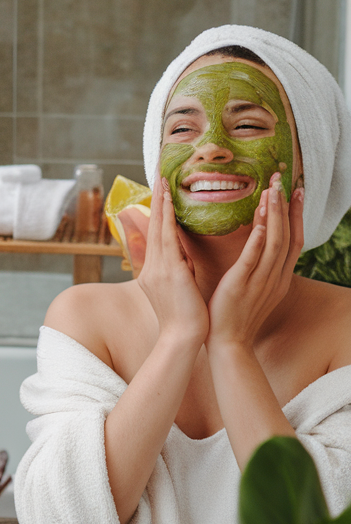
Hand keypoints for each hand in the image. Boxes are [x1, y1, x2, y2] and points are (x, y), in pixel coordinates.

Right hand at [138, 178, 208, 347]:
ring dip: (161, 201)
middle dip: (157, 197)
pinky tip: (173, 202)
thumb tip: (178, 255)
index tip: (161, 186)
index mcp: (156, 268)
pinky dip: (169, 217)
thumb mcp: (176, 288)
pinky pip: (171, 238)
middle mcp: (154, 264)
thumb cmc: (183, 317)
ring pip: (160, 226)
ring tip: (163, 179)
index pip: (157, 231)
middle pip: (155, 223)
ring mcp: (160, 267)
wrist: (181, 339)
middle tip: (159, 172)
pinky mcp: (171, 271)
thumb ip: (175, 268)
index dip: (159, 208)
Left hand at [207, 174, 303, 351]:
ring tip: (272, 192)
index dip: (295, 215)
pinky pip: (252, 262)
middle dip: (286, 207)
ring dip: (273, 217)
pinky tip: (258, 225)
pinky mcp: (241, 287)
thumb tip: (256, 238)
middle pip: (287, 237)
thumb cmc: (235, 313)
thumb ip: (258, 263)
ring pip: (273, 245)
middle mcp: (274, 278)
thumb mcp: (253, 284)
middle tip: (283, 181)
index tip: (296, 192)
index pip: (293, 240)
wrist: (227, 343)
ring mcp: (259, 283)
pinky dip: (257, 243)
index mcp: (278, 277)